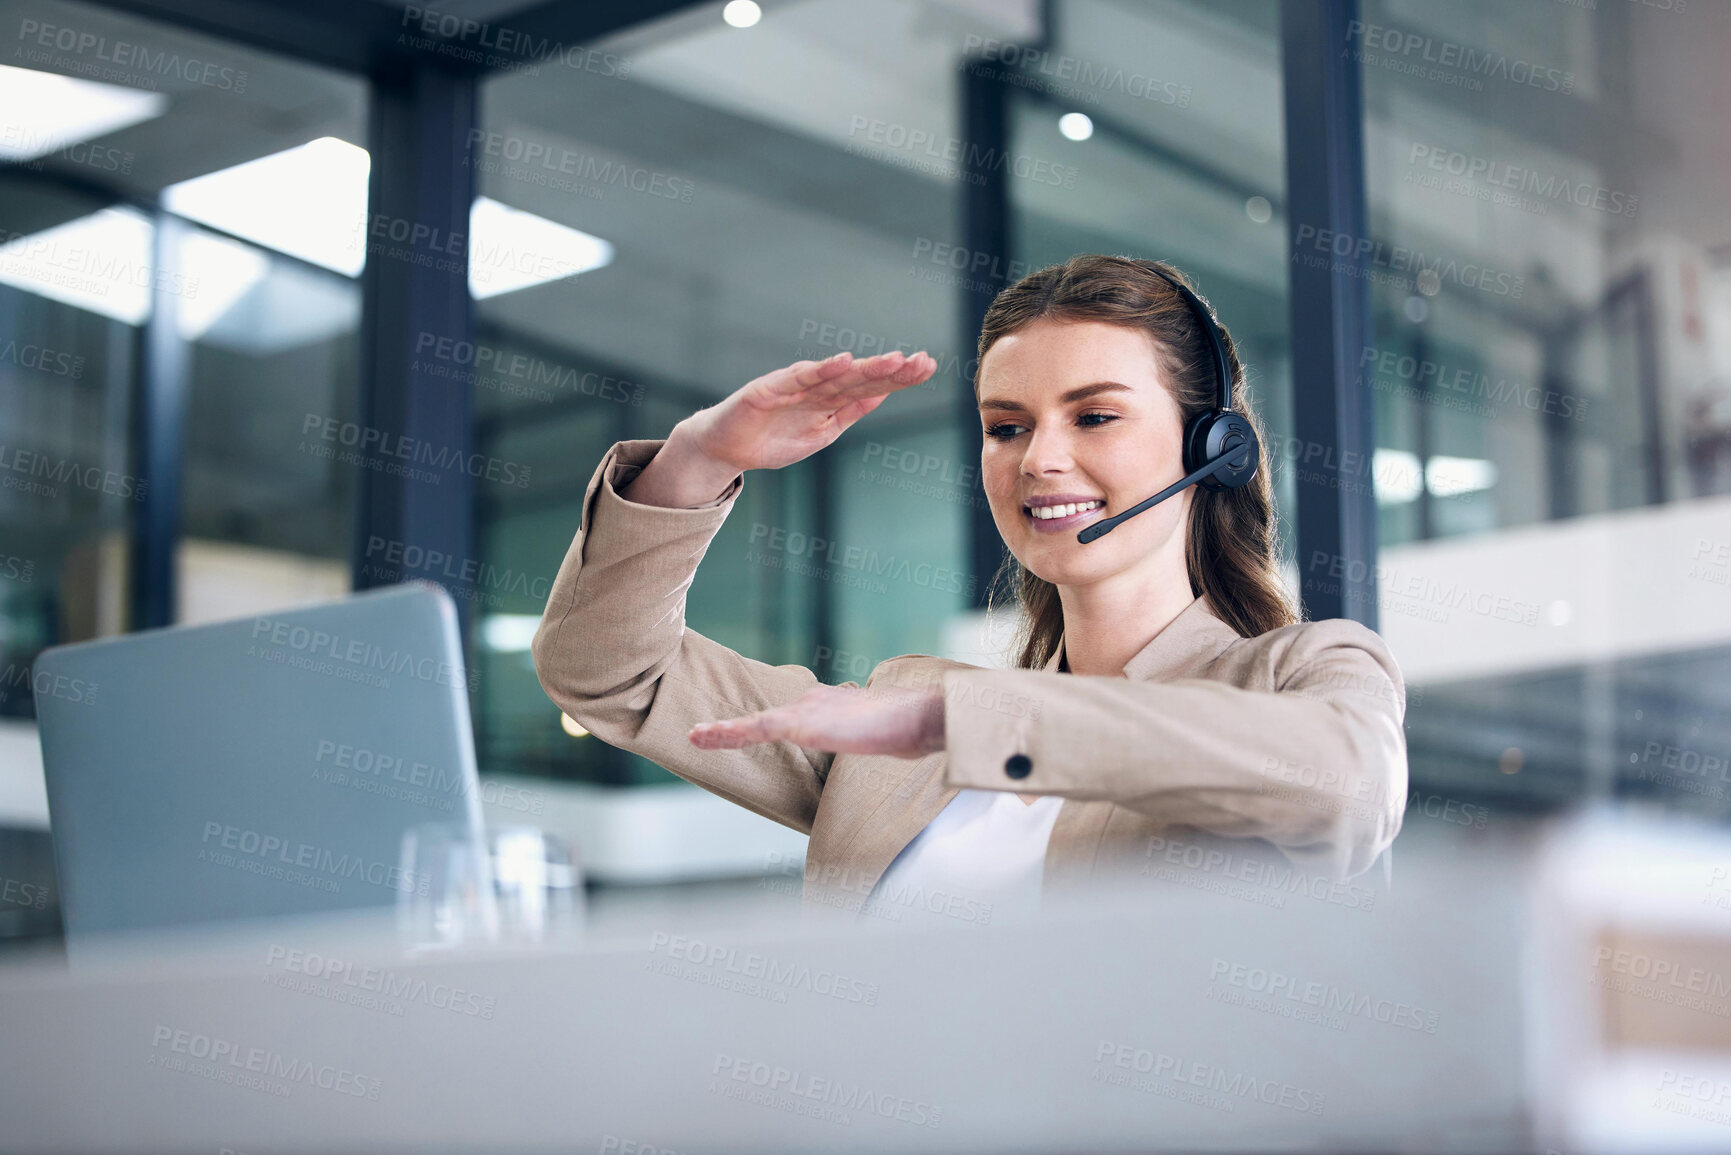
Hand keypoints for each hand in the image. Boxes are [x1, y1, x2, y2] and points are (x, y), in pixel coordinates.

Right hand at [680, 350, 937, 474]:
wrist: (726, 449)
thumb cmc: (772, 441)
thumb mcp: (822, 434)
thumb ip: (849, 414)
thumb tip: (882, 397)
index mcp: (831, 400)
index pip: (871, 387)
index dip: (899, 377)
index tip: (928, 367)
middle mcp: (817, 387)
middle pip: (860, 377)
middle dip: (892, 370)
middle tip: (922, 362)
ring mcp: (794, 385)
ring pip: (836, 375)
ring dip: (866, 367)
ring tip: (895, 360)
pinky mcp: (769, 388)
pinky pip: (799, 378)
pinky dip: (821, 369)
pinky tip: (843, 361)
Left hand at [688, 683, 944, 759]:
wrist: (918, 716)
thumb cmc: (911, 728)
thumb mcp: (886, 735)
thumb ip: (876, 735)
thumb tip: (893, 741)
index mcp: (832, 704)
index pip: (792, 714)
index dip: (765, 723)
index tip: (745, 730)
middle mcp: (814, 701)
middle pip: (768, 717)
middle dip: (736, 728)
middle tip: (705, 734)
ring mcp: (806, 712)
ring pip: (754, 723)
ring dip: (724, 731)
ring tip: (696, 736)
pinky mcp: (801, 724)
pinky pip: (755, 729)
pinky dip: (728, 733)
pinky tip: (703, 736)